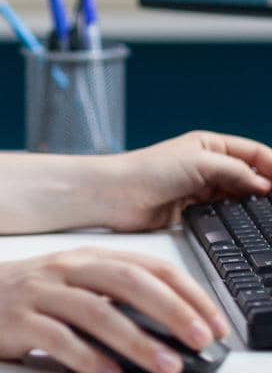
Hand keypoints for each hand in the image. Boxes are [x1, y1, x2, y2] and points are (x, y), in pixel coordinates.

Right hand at [0, 245, 230, 372]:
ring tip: (167, 366)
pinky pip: (57, 339)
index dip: (185, 291)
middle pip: (127, 282)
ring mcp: (37, 293)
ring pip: (96, 311)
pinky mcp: (15, 320)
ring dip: (137, 340)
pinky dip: (88, 358)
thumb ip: (108, 300)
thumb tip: (165, 333)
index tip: (214, 320)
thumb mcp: (64, 286)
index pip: (145, 266)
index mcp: (81, 258)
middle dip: (172, 310)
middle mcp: (63, 270)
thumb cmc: (14, 298)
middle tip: (202, 339)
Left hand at [98, 130, 271, 232]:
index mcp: (210, 145)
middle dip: (269, 188)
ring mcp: (203, 190)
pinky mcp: (196, 213)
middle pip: (251, 176)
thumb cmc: (147, 169)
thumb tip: (265, 185)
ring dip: (256, 206)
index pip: (255, 153)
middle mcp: (209, 166)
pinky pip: (226, 215)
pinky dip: (239, 220)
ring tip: (269, 216)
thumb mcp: (198, 163)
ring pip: (241, 198)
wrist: (115, 197)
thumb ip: (235, 172)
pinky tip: (249, 227)